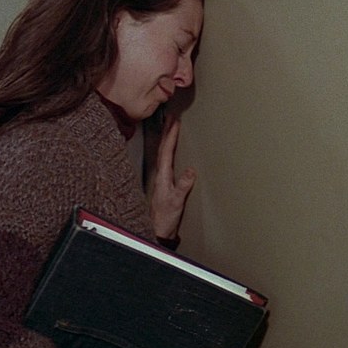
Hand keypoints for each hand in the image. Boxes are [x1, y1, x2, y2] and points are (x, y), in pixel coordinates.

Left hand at [149, 115, 195, 238]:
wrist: (157, 230)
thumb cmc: (165, 218)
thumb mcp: (176, 202)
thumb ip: (183, 186)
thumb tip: (190, 170)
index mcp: (162, 176)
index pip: (166, 151)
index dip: (171, 136)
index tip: (175, 121)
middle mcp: (160, 175)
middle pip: (163, 148)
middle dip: (167, 131)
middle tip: (171, 116)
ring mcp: (161, 179)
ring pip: (163, 153)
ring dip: (167, 139)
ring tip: (171, 127)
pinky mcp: (164, 183)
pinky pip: (166, 161)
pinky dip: (168, 151)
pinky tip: (172, 150)